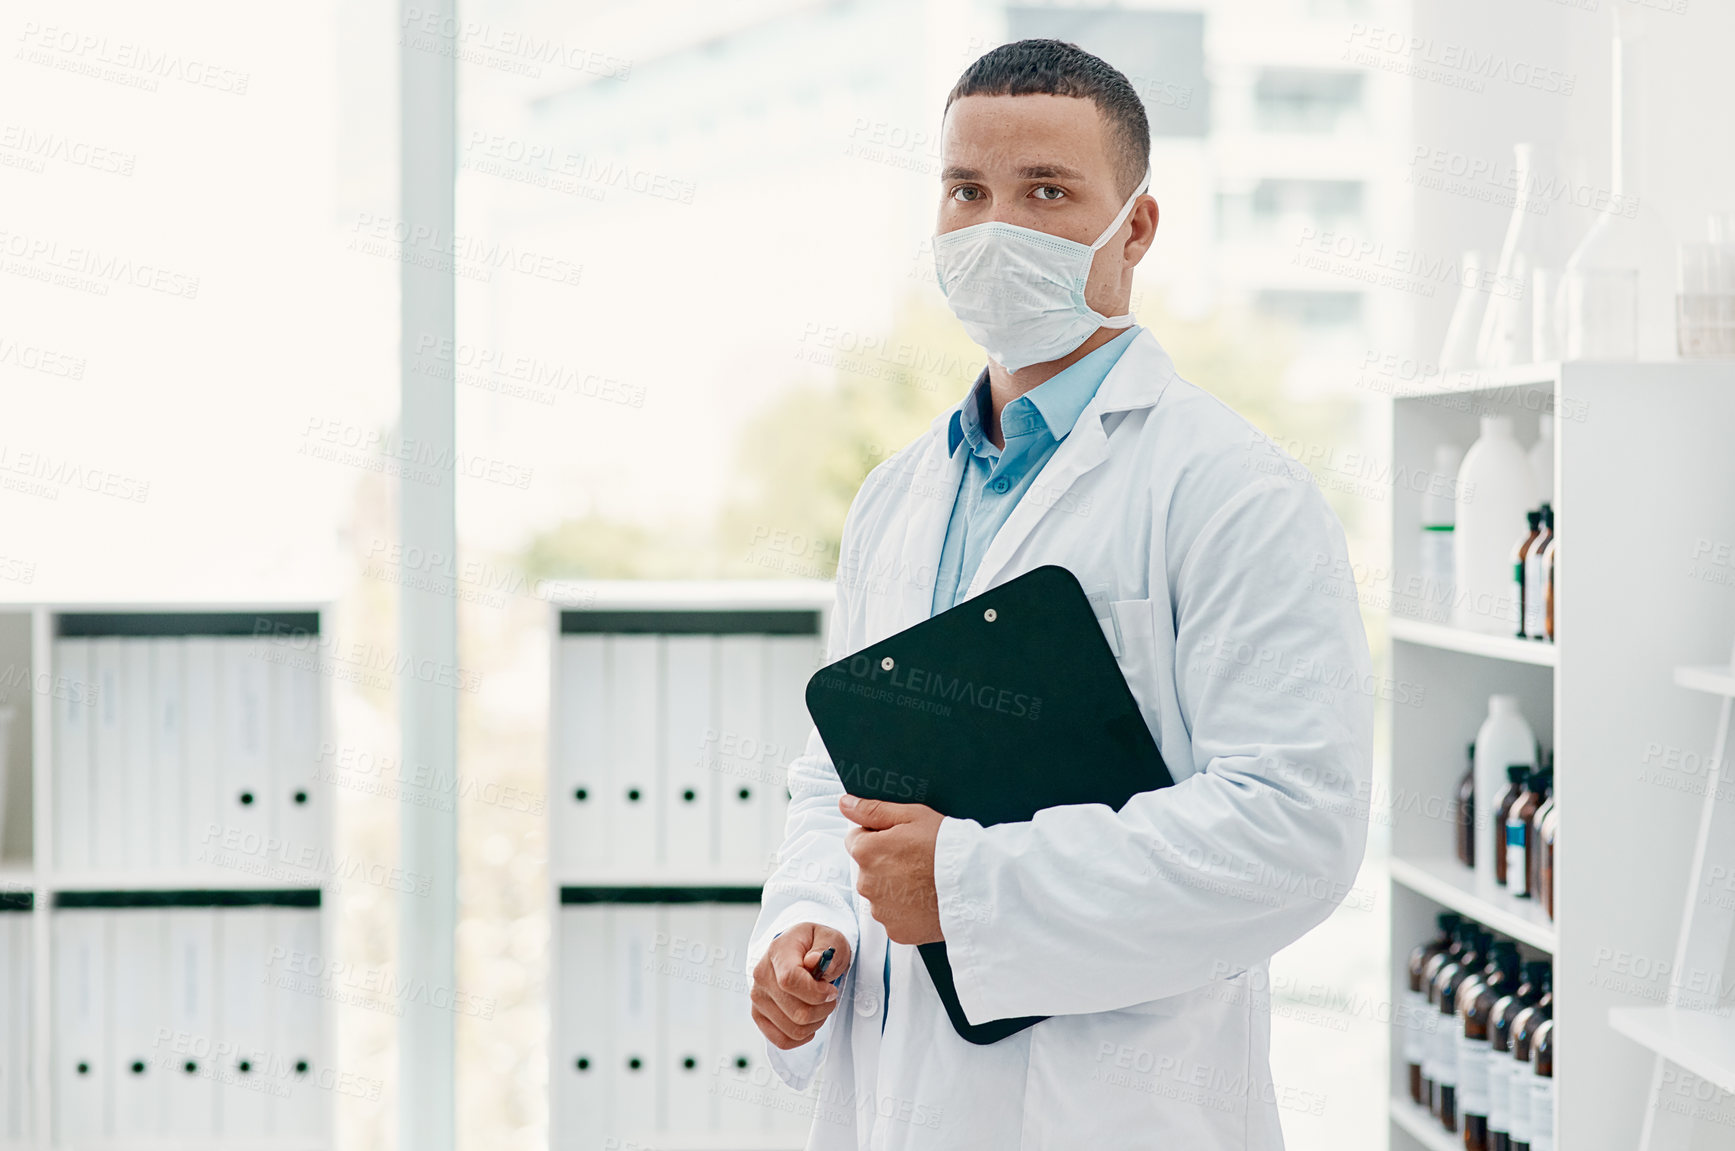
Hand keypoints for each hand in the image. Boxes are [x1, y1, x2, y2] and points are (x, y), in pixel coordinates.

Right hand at [750, 923, 852, 1049]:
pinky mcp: (758, 1014)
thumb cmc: (815, 946)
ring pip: (793, 1029)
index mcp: (778, 951)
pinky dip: (801, 1036)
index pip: (790, 980)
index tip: (831, 990)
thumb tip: (815, 961)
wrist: (798, 951)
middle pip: (796, 1011)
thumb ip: (825, 948)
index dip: (816, 992)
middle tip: (829, 997)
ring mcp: (758, 997)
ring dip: (815, 1023)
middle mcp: (762, 974)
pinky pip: (782, 1040)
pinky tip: (808, 1021)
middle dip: (823, 1009)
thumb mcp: (829, 939)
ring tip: (819, 1006)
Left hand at [840, 794, 945, 944]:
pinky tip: (924, 900)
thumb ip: (872, 810)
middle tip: (915, 861)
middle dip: (884, 863)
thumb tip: (846, 803)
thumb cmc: (945, 848)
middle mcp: (866, 883)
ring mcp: (880, 910)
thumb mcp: (911, 816)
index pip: (856, 840)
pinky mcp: (896, 931)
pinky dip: (905, 910)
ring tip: (922, 881)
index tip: (899, 841)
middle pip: (867, 869)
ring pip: (880, 894)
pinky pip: (894, 917)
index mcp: (866, 851)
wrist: (973, 885)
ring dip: (894, 888)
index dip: (878, 837)